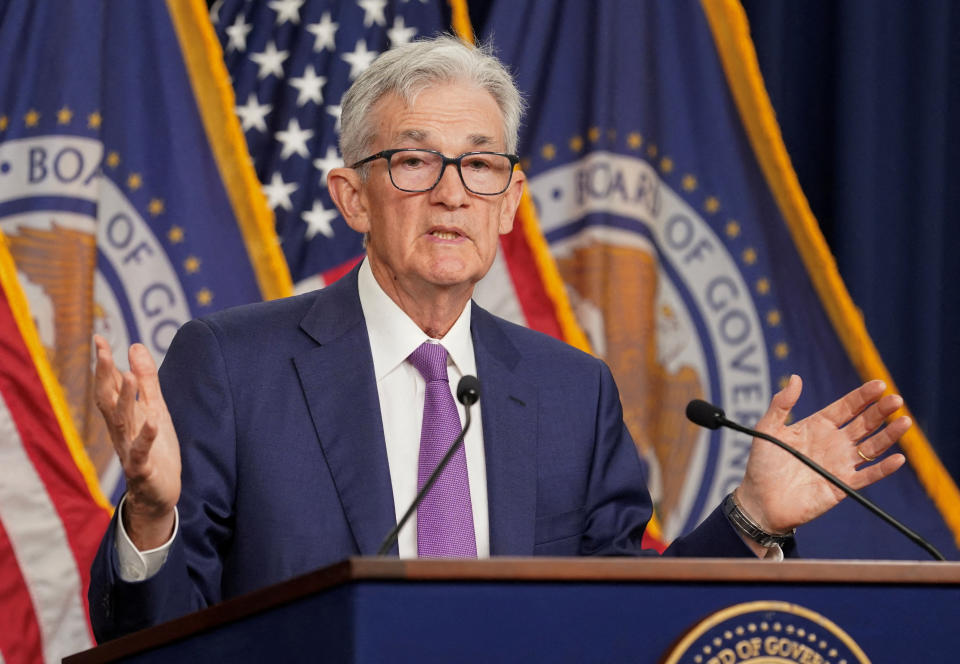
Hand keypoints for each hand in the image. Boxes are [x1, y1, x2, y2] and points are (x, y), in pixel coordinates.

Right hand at [93, 335, 180, 548]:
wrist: (159, 494)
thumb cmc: (155, 450)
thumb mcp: (154, 409)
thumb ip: (147, 381)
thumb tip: (135, 346)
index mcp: (123, 417)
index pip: (108, 387)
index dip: (104, 364)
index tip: (99, 339)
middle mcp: (121, 432)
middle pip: (109, 402)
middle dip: (106, 377)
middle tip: (104, 353)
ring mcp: (130, 450)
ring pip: (124, 424)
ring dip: (125, 401)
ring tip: (130, 377)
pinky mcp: (143, 469)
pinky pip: (142, 452)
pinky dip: (146, 437)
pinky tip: (152, 420)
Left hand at [736, 375, 908, 538]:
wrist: (759, 501)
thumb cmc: (762, 465)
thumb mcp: (767, 429)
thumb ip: (781, 404)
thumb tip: (796, 378)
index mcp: (817, 426)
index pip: (846, 407)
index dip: (862, 396)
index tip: (879, 385)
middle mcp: (833, 442)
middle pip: (864, 423)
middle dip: (880, 411)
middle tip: (896, 399)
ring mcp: (840, 463)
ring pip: (871, 446)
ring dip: (889, 435)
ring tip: (904, 421)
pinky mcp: (842, 485)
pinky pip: (867, 475)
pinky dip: (883, 468)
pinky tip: (897, 459)